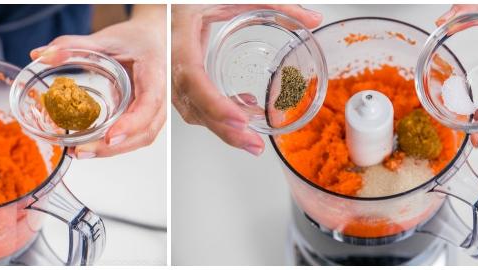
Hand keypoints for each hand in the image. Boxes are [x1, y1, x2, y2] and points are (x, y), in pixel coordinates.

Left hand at [30, 5, 166, 158]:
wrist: (150, 39)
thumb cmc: (134, 39)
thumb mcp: (103, 38)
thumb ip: (72, 45)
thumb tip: (41, 55)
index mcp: (154, 72)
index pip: (150, 103)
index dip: (132, 123)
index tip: (110, 136)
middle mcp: (160, 95)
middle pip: (146, 130)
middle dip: (116, 147)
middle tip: (83, 150)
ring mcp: (155, 109)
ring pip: (142, 137)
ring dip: (113, 150)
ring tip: (81, 152)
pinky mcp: (144, 117)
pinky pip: (135, 136)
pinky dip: (114, 145)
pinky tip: (91, 146)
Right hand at [171, 5, 321, 155]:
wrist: (166, 3)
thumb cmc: (190, 1)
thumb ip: (274, 5)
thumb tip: (311, 20)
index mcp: (181, 40)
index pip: (193, 79)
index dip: (214, 103)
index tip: (239, 118)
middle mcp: (173, 62)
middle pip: (194, 106)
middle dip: (225, 130)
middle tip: (254, 144)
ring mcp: (172, 74)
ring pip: (193, 112)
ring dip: (223, 129)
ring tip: (252, 140)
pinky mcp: (179, 79)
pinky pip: (194, 106)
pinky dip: (218, 116)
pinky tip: (242, 113)